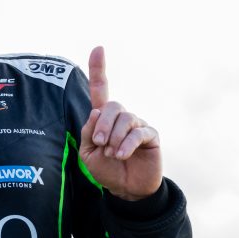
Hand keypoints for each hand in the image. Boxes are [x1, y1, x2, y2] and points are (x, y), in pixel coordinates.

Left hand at [78, 46, 161, 200]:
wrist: (126, 189)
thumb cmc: (106, 170)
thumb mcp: (87, 153)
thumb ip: (88, 132)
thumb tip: (96, 112)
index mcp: (103, 118)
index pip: (101, 89)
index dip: (99, 69)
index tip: (98, 48)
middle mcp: (121, 117)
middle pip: (112, 105)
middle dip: (102, 124)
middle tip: (99, 143)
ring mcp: (137, 124)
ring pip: (125, 118)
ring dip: (113, 137)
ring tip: (112, 153)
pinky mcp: (151, 135)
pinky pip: (138, 132)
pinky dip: (126, 144)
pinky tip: (121, 155)